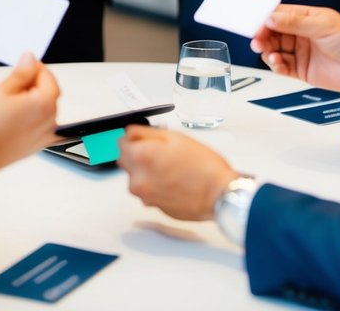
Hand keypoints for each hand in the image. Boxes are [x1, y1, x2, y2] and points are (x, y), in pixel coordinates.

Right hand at [0, 52, 59, 175]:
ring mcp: (44, 136)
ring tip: (6, 104)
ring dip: (30, 101)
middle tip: (10, 85)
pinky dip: (30, 117)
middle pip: (48, 93)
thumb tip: (30, 60)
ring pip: (43, 109)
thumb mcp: (1, 90)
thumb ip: (21, 73)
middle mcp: (50, 121)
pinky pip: (39, 125)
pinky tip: (13, 118)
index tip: (23, 65)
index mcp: (44, 104)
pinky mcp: (36, 146)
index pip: (49, 78)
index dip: (35, 68)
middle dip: (32, 85)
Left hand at [117, 126, 235, 220]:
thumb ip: (146, 133)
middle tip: (159, 152)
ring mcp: (144, 196)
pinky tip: (173, 181)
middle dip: (137, 155)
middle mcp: (138, 179)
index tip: (142, 139)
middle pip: (125, 161)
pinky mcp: (153, 206)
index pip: (120, 143)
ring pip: (136, 178)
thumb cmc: (203, 167)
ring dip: (146, 171)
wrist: (219, 194)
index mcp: (141, 157)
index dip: (134, 139)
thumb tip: (130, 132)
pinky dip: (155, 185)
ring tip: (171, 168)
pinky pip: (147, 191)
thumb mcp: (175, 137)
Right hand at [251, 4, 339, 100]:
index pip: (279, 15)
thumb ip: (295, 22)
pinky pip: (281, 66)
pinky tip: (276, 62)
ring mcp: (300, 52)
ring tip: (268, 52)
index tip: (255, 23)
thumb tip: (271, 17)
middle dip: (262, 36)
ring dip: (267, 51)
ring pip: (274, 49)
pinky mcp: (300, 70)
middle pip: (272, 33)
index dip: (265, 18)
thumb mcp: (323, 25)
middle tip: (257, 40)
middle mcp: (300, 34)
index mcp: (306, 18)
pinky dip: (275, 65)